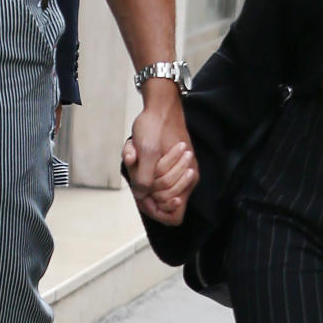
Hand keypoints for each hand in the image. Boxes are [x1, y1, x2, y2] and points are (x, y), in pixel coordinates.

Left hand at [121, 86, 197, 225]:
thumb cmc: (156, 125)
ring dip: (141, 177)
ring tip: (137, 158)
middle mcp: (186, 179)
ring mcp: (178, 173)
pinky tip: (136, 154)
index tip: (144, 197)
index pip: (174, 216)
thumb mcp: (147, 150)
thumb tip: (141, 196)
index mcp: (186, 178)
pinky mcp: (169, 166)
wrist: (160, 105)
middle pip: (163, 205)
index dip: (157, 212)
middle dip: (146, 191)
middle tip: (137, 172)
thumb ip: (145, 178)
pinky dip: (140, 170)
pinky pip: (151, 178)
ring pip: (155, 191)